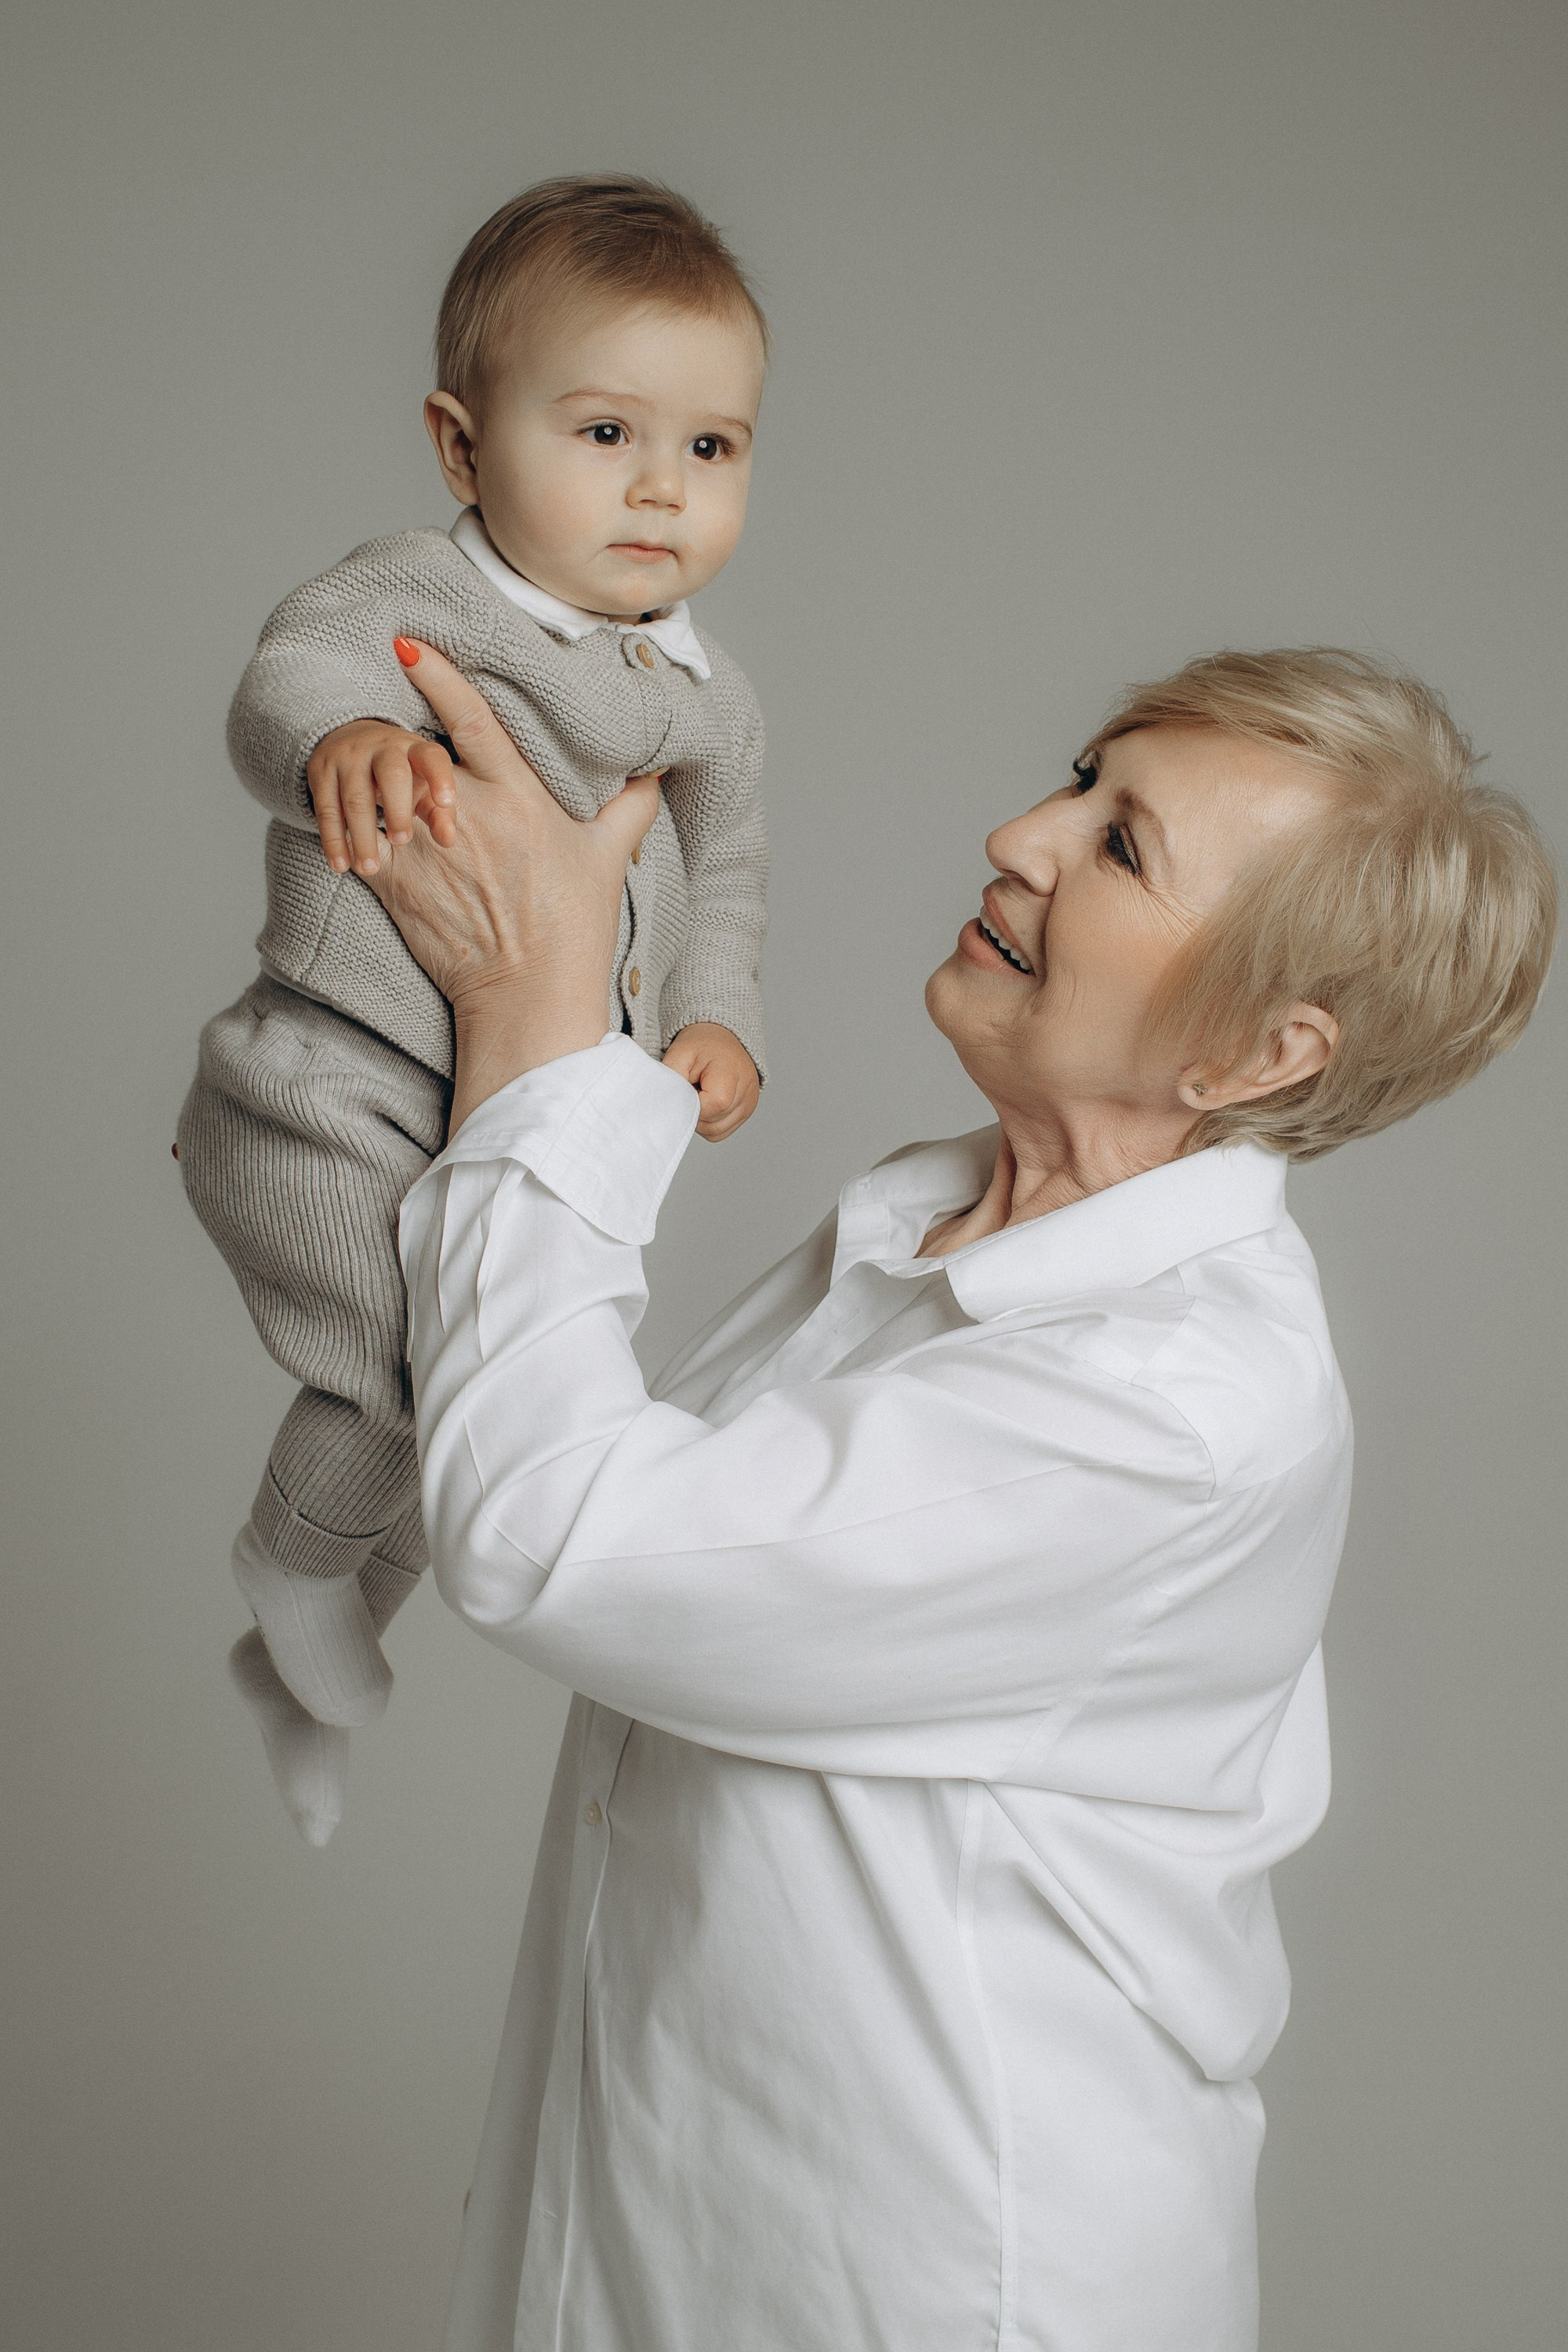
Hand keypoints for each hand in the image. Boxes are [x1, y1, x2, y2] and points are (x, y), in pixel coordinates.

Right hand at [307, 719, 458, 875]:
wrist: (352, 740)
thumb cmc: (401, 773)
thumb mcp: (422, 785)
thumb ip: (438, 812)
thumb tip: (448, 841)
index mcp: (414, 749)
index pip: (432, 758)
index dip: (440, 778)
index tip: (447, 802)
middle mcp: (382, 747)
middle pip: (391, 775)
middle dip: (397, 810)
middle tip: (402, 842)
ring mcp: (349, 757)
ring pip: (355, 797)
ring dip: (362, 836)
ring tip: (369, 868)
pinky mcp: (321, 771)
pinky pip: (326, 808)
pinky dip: (333, 839)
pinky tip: (341, 864)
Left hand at [360, 640, 659, 1130]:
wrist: (530, 995)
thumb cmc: (574, 928)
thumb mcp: (610, 858)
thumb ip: (631, 806)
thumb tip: (656, 772)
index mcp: (518, 795)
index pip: (473, 719)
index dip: (439, 676)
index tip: (408, 644)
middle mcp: (466, 813)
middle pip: (416, 751)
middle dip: (406, 747)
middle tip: (401, 748)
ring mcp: (425, 847)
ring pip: (381, 791)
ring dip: (377, 786)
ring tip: (373, 787)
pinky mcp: (395, 882)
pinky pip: (359, 837)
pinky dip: (355, 829)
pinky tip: (358, 828)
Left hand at [662, 1025, 759, 1141]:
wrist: (720, 1038)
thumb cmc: (701, 1045)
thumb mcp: (679, 1053)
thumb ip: (672, 1080)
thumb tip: (665, 1105)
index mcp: (732, 1075)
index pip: (712, 1107)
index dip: (692, 1104)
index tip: (686, 1087)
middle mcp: (747, 1093)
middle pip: (713, 1124)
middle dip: (694, 1112)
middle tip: (690, 1087)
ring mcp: (749, 1105)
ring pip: (716, 1132)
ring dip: (701, 1119)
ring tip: (699, 1094)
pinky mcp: (746, 1112)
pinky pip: (721, 1131)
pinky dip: (709, 1122)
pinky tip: (706, 1102)